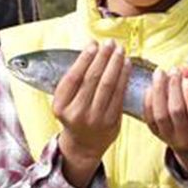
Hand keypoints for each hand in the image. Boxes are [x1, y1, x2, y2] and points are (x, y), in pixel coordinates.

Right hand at [54, 40, 130, 187]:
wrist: (83, 145)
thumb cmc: (74, 116)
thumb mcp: (65, 100)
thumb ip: (74, 78)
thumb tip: (90, 47)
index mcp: (61, 107)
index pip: (73, 77)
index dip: (84, 58)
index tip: (93, 44)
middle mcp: (77, 113)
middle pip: (93, 79)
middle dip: (103, 57)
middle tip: (110, 43)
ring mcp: (96, 119)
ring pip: (108, 85)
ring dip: (115, 64)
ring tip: (119, 50)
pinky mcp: (112, 122)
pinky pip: (119, 94)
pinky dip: (124, 77)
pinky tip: (126, 65)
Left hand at [143, 65, 187, 172]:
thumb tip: (186, 66)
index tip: (186, 79)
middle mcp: (186, 138)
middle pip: (177, 112)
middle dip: (174, 88)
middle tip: (173, 71)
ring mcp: (169, 137)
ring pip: (160, 115)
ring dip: (159, 91)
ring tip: (160, 73)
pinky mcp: (156, 134)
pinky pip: (149, 118)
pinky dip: (148, 101)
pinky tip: (151, 87)